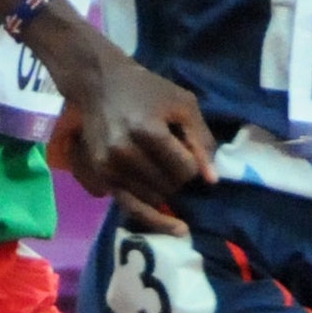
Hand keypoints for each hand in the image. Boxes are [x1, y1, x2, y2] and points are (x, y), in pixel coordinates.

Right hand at [50, 56, 216, 233]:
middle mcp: (124, 152)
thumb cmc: (147, 90)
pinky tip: (174, 228)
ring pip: (154, 197)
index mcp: (146, 131)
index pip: (185, 169)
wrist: (100, 84)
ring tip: (159, 168)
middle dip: (179, 176)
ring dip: (165, 189)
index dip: (193, 162)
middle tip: (171, 155)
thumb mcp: (184, 104)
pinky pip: (130, 207)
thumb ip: (201, 141)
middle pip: (170, 185)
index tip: (186, 148)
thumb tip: (211, 181)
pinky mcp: (100, 175)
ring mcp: (109, 166)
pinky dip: (153, 218)